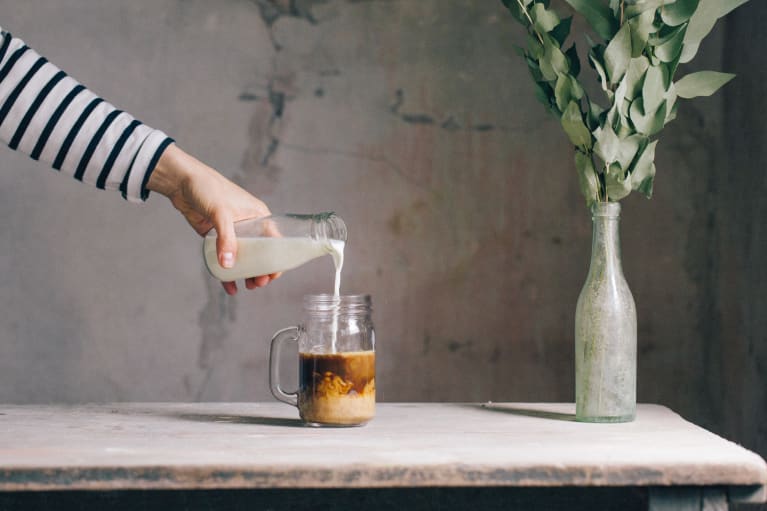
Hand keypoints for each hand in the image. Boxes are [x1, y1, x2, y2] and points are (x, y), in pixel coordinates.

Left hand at [147, 143, 278, 294]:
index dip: (277, 259)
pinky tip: (229, 287)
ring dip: (247, 274)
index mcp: (258, 216)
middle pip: (261, 253)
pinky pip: (225, 258)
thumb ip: (226, 239)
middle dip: (262, 270)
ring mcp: (232, 233)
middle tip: (258, 284)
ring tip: (248, 286)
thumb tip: (229, 266)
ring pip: (244, 258)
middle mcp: (249, 225)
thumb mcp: (221, 213)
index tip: (273, 275)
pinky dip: (228, 273)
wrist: (181, 182)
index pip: (275, 241)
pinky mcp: (216, 238)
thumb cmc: (208, 188)